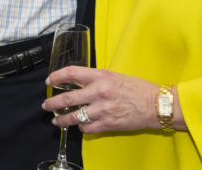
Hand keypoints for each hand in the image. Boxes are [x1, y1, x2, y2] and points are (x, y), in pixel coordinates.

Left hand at [43, 66, 180, 132]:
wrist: (155, 104)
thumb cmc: (137, 88)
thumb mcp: (114, 76)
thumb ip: (96, 78)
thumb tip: (78, 82)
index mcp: (100, 76)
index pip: (71, 73)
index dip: (56, 77)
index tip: (49, 81)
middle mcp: (99, 92)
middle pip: (67, 97)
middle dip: (52, 103)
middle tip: (46, 105)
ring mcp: (103, 109)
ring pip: (74, 116)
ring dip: (62, 119)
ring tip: (56, 120)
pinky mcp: (108, 124)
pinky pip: (87, 128)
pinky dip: (81, 127)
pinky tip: (80, 126)